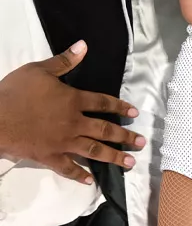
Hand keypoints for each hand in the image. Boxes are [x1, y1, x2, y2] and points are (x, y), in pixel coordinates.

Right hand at [0, 41, 144, 184]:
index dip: (120, 107)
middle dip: (125, 137)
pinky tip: (91, 180)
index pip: (103, 103)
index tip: (135, 114)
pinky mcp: (47, 157)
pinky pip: (67, 168)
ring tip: (129, 163)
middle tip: (141, 143)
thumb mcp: (39, 70)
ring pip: (93, 151)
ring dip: (113, 157)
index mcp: (74, 101)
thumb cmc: (15, 93)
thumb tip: (84, 45)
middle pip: (104, 130)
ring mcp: (62, 142)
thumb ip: (64, 60)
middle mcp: (73, 123)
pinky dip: (79, 175)